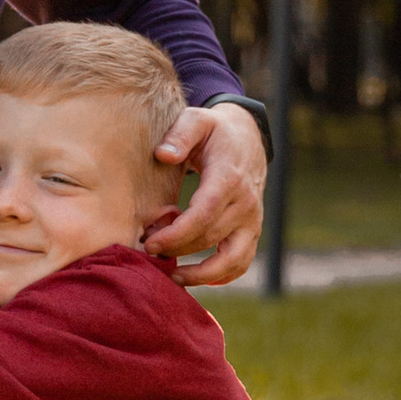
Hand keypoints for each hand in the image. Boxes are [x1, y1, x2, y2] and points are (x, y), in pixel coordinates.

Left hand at [145, 99, 268, 287]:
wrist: (248, 138)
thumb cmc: (214, 132)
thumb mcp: (197, 121)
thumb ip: (180, 135)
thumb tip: (163, 155)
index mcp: (229, 178)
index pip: (204, 214)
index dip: (177, 234)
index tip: (150, 243)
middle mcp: (246, 203)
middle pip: (210, 238)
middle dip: (176, 250)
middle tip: (148, 251)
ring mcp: (252, 220)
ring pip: (232, 260)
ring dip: (201, 275)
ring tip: (171, 278)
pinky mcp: (252, 231)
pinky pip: (242, 262)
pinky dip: (222, 277)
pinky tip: (195, 278)